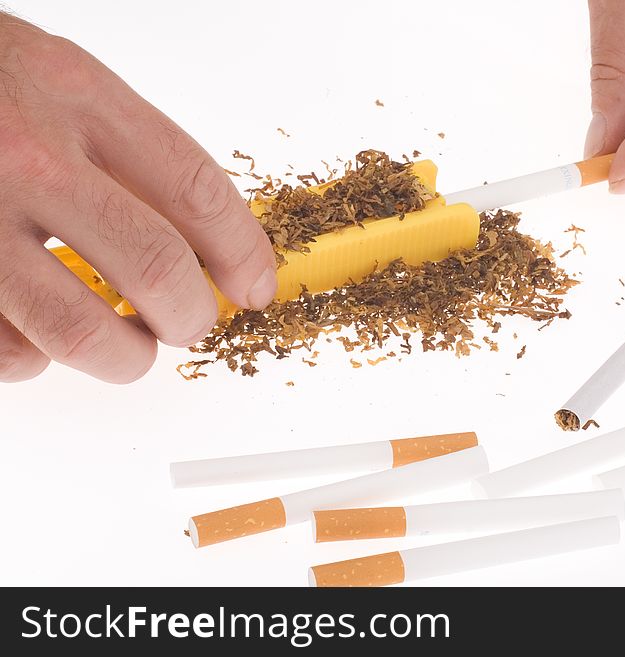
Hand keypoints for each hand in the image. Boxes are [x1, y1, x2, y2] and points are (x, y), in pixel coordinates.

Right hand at [0, 14, 276, 382]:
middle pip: (154, 267)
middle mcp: (26, 156)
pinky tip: (38, 330)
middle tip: (189, 321)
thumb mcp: (59, 80)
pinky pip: (8, 352)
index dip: (242, 251)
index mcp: (74, 95)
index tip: (254, 286)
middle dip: (191, 316)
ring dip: (124, 355)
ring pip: (80, 331)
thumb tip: (206, 244)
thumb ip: (127, 151)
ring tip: (128, 345)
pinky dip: (38, 358)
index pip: (195, 189)